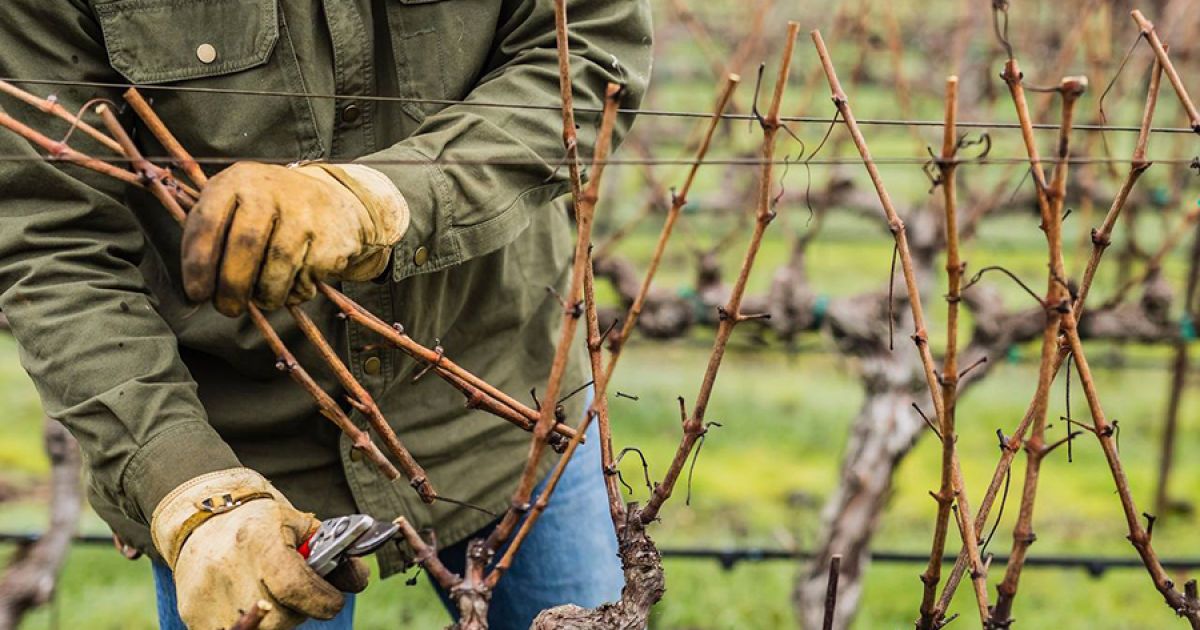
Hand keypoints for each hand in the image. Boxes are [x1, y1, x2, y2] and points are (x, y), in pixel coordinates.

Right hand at [151, 468, 368, 629]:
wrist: (200, 517)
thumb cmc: (259, 521)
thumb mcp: (300, 524)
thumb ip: (335, 552)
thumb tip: (358, 581)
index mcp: (259, 539)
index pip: (294, 586)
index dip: (322, 599)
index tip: (334, 601)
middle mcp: (229, 569)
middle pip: (280, 617)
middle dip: (300, 610)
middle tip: (301, 594)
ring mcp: (208, 596)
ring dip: (278, 619)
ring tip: (275, 596)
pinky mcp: (194, 614)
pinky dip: (254, 624)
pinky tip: (254, 602)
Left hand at [181, 162, 408, 315]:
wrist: (337, 200)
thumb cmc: (273, 210)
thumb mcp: (238, 202)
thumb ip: (213, 232)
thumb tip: (197, 287)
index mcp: (238, 181)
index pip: (208, 221)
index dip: (198, 263)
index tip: (196, 294)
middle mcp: (272, 192)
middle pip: (244, 246)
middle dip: (232, 287)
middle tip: (228, 309)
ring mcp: (305, 215)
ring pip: (277, 268)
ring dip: (265, 296)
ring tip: (263, 300)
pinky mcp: (330, 239)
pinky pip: (305, 279)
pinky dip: (295, 293)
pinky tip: (294, 283)